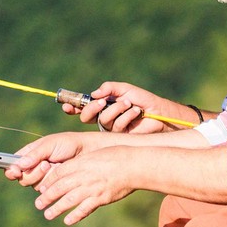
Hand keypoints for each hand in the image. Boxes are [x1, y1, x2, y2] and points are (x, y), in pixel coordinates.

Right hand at [3, 132, 90, 185]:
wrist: (87, 152)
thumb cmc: (68, 144)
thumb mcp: (50, 144)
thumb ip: (35, 154)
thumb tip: (19, 164)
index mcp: (28, 155)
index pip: (12, 165)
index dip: (11, 171)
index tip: (16, 172)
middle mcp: (33, 167)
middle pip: (22, 179)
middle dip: (34, 173)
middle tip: (46, 164)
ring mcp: (42, 177)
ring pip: (34, 185)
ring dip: (44, 176)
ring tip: (55, 165)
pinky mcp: (52, 186)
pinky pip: (46, 190)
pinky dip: (53, 182)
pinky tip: (60, 173)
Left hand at [34, 146, 135, 223]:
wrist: (134, 165)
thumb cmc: (116, 156)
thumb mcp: (95, 155)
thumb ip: (82, 163)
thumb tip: (70, 171)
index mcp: (81, 163)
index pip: (59, 173)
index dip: (48, 181)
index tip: (42, 188)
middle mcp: (84, 176)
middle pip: (60, 187)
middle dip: (47, 196)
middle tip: (38, 204)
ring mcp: (92, 188)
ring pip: (69, 199)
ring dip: (56, 208)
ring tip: (48, 214)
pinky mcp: (101, 198)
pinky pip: (85, 208)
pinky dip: (75, 215)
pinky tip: (68, 221)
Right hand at [62, 81, 183, 132]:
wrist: (159, 113)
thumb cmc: (143, 100)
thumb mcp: (125, 89)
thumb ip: (109, 88)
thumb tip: (94, 94)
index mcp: (102, 106)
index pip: (83, 108)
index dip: (72, 107)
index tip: (66, 105)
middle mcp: (104, 118)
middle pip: (86, 117)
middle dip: (92, 108)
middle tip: (103, 101)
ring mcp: (111, 129)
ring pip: (102, 120)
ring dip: (116, 109)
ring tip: (129, 104)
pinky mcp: (120, 137)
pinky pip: (115, 126)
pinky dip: (126, 115)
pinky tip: (136, 112)